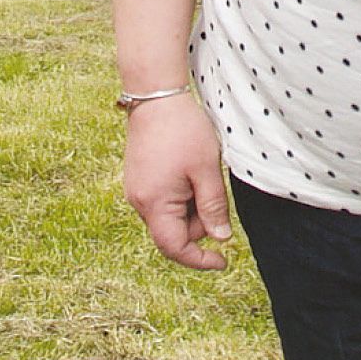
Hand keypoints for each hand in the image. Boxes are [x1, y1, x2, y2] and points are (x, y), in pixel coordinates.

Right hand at [124, 92, 235, 268]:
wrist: (155, 98)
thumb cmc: (183, 131)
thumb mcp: (207, 170)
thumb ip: (213, 207)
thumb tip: (221, 239)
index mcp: (155, 204)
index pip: (175, 248)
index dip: (200, 260)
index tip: (223, 261)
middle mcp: (139, 203)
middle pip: (174, 233)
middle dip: (199, 223)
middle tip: (214, 190)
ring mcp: (137, 191)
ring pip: (170, 217)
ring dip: (191, 207)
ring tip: (201, 174)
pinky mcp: (139, 180)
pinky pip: (162, 202)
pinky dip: (181, 197)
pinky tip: (189, 172)